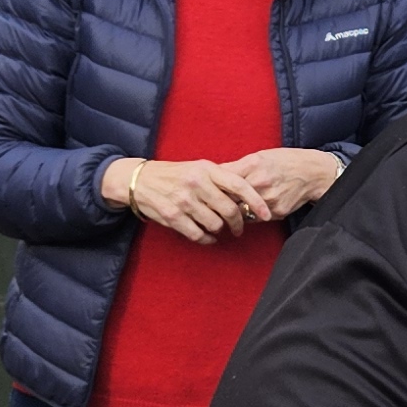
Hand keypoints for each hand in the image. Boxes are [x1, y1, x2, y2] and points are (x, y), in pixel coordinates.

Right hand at [108, 157, 260, 243]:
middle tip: (239, 228)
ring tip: (218, 228)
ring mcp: (184, 201)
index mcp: (206, 169)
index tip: (266, 214)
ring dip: (220, 230)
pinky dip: (207, 239)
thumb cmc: (175, 174)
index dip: (256, 201)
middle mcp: (197, 184)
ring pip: (215, 224)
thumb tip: (249, 193)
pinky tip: (207, 236)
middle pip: (229, 209)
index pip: (239, 186)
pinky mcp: (173, 216)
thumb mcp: (198, 167)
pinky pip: (198, 234)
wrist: (140, 180)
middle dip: (238, 223)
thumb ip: (220, 178)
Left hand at [220, 145, 346, 220]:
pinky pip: (255, 219)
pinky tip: (249, 211)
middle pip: (230, 198)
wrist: (312, 173)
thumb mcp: (260, 156)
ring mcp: (269, 199)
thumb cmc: (284, 161)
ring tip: (228, 210)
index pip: (224, 180)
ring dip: (234, 212)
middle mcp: (260, 182)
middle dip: (220, 202)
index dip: (213, 188)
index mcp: (253, 165)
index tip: (206, 192)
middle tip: (212, 205)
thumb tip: (213, 173)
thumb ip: (237, 166)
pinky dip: (250, 216)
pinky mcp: (277, 212)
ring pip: (241, 212)